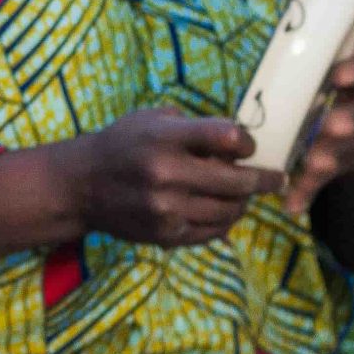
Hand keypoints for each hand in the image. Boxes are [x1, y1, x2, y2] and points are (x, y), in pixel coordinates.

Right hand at [52, 107, 282, 247]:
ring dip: (244, 202)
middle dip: (263, 179)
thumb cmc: (120, 144)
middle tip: (275, 178)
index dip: (248, 143)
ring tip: (245, 195)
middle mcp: (167, 174)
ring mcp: (167, 208)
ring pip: (230, 209)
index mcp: (165, 138)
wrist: (79, 185)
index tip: (250, 148)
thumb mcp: (151, 119)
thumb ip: (193, 127)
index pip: (229, 138)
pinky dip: (225, 222)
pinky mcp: (165, 234)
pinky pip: (212, 231)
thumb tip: (236, 141)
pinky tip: (224, 212)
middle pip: (238, 180)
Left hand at [285, 0, 353, 219]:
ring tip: (308, 165)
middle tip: (331, 125)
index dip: (353, 76)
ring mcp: (352, 142)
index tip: (340, 75)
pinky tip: (288, 207)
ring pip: (336, 152)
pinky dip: (303, 194)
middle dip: (343, 122)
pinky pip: (317, 182)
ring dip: (322, 160)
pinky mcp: (336, 166)